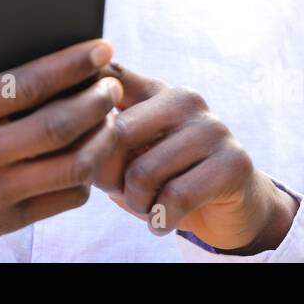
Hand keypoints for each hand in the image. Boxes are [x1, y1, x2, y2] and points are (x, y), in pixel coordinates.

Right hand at [0, 2, 124, 259]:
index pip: (25, 85)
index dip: (70, 65)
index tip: (100, 47)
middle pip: (57, 126)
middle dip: (96, 100)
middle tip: (111, 83)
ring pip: (70, 167)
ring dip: (101, 139)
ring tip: (110, 117)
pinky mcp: (6, 221)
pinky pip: (64, 199)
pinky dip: (87, 175)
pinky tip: (91, 152)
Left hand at [92, 62, 298, 252]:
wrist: (229, 207)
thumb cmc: (166, 178)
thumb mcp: (131, 152)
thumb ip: (102, 133)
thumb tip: (69, 130)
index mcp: (155, 89)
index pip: (107, 82)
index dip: (84, 109)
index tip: (74, 136)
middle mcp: (185, 99)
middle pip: (117, 134)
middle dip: (108, 176)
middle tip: (120, 193)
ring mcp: (213, 127)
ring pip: (144, 172)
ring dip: (137, 203)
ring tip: (146, 207)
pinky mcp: (233, 161)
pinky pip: (176, 196)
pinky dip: (162, 219)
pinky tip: (163, 222)